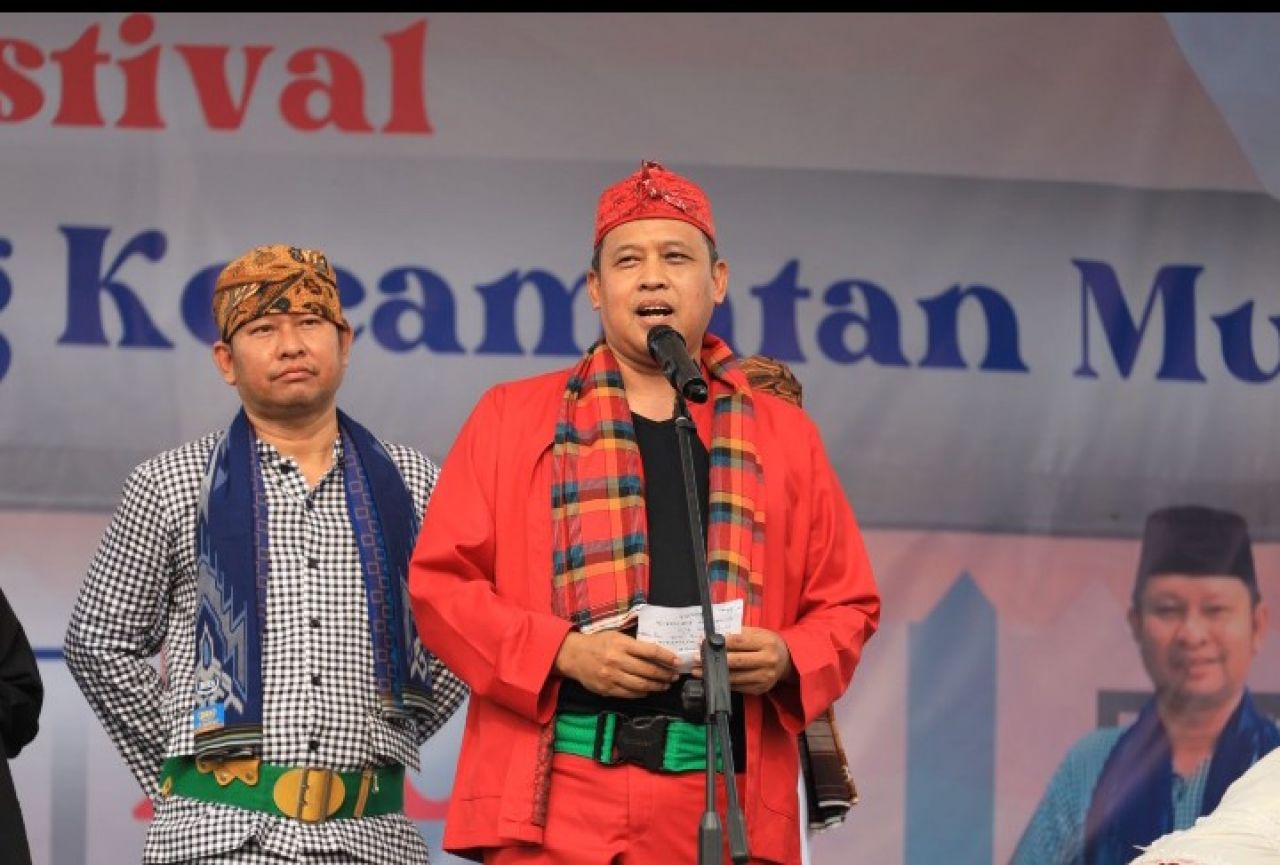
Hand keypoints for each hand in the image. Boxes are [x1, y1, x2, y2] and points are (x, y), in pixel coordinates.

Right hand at [553, 630, 680, 697]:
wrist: (573, 655)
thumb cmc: (598, 643)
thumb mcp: (616, 636)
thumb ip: (634, 645)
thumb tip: (656, 654)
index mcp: (621, 644)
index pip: (650, 651)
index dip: (666, 657)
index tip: (677, 661)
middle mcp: (617, 660)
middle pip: (648, 670)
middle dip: (664, 675)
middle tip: (674, 676)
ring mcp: (612, 676)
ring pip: (641, 685)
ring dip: (656, 686)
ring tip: (665, 685)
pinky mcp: (607, 689)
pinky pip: (629, 693)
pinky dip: (641, 693)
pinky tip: (648, 690)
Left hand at [694, 627, 793, 694]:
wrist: (787, 660)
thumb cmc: (767, 643)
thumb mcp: (758, 633)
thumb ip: (738, 634)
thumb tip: (713, 637)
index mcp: (766, 642)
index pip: (739, 641)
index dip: (720, 642)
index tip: (704, 642)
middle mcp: (768, 660)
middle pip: (736, 661)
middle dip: (714, 660)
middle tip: (696, 658)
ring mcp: (765, 677)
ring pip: (735, 677)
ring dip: (714, 674)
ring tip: (698, 671)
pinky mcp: (760, 689)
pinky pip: (738, 687)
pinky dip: (723, 682)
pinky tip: (712, 678)